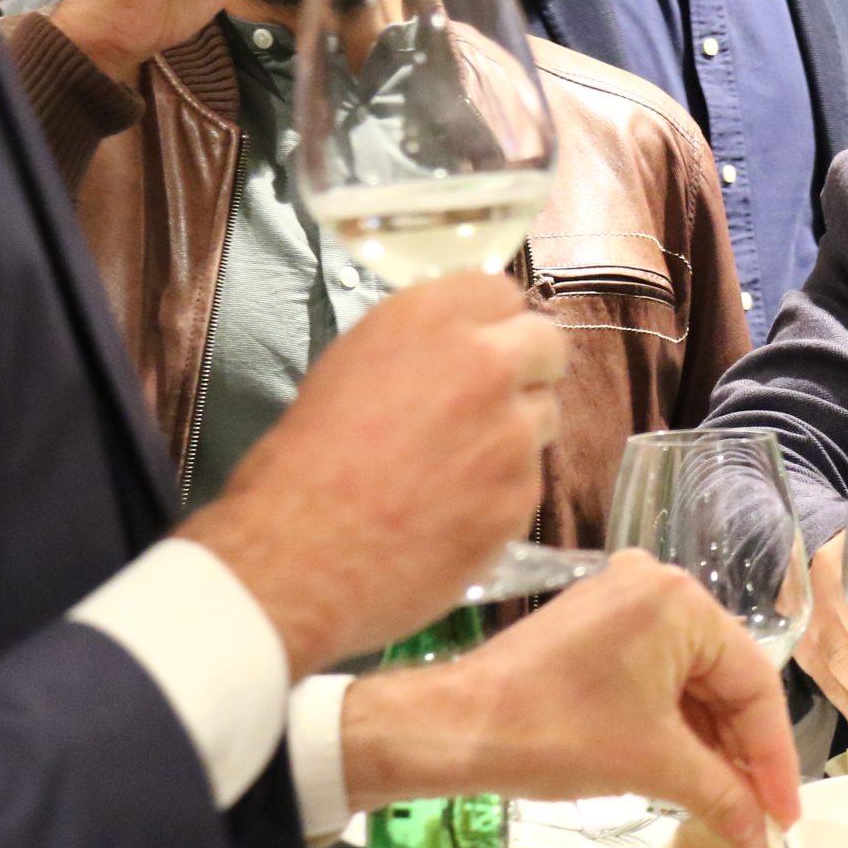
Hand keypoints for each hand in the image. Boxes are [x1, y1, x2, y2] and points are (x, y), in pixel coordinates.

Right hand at [178, 273, 563, 674]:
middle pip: (545, 344)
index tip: (484, 341)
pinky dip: (503, 491)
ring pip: (544, 415)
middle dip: (526, 367)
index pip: (501, 292)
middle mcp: (485, 364)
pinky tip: (455, 510)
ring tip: (458, 466)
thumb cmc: (303, 463)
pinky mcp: (521, 496)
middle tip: (491, 399)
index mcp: (430, 320)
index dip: (492, 321)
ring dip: (515, 432)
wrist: (302, 555)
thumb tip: (451, 350)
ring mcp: (512, 432)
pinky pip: (530, 479)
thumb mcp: (350, 369)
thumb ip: (419, 346)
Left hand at [343, 551, 804, 847]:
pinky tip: (686, 769)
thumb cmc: (556, 734)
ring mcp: (622, 601)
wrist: (454, 727)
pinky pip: (654, 673)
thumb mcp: (652, 764)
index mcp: (681, 601)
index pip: (753, 683)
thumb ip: (720, 793)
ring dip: (707, 741)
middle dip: (740, 751)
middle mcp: (658, 585)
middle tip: (759, 815)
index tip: (785, 815)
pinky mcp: (594, 624)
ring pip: (688, 680)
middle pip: (723, 679)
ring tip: (726, 803)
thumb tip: (758, 833)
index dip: (774, 757)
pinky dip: (672, 722)